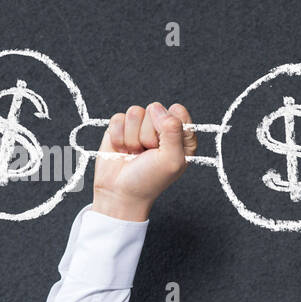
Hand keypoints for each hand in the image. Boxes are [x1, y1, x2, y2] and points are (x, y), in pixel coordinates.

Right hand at [92, 102, 196, 220]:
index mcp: (182, 136)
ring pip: (135, 112)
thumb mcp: (171, 159)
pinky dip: (118, 137)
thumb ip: (173, 131)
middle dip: (148, 135)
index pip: (178, 112)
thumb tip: (158, 108)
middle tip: (147, 153)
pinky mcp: (121, 127)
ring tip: (135, 153)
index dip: (168, 127)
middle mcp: (162, 128)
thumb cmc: (150, 180)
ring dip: (132, 137)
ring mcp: (141, 126)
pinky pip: (118, 118)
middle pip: (154, 110)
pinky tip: (122, 150)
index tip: (164, 146)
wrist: (120, 192)